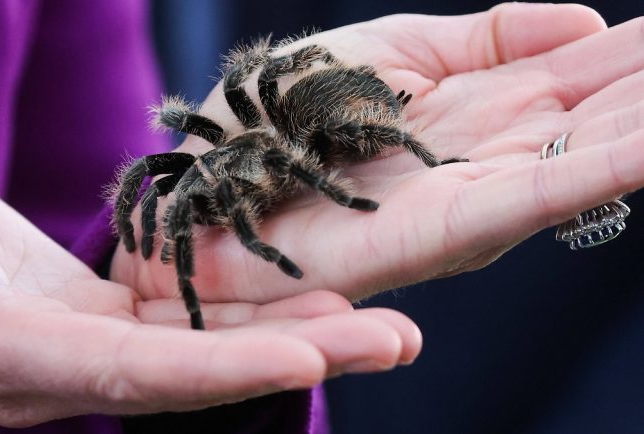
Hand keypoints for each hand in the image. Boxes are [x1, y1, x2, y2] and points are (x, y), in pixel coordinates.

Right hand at [0, 113, 420, 426]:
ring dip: (292, 339)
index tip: (310, 358)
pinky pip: (188, 325)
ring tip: (383, 326)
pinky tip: (312, 301)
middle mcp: (50, 369)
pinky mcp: (96, 320)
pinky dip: (251, 317)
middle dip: (294, 359)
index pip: (127, 370)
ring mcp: (77, 350)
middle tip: (396, 340)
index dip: (219, 369)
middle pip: (190, 375)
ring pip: (202, 353)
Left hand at [111, 3, 643, 302]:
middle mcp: (492, 158)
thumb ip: (488, 35)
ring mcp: (476, 198)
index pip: (584, 76)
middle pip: (604, 120)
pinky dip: (610, 170)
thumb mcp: (393, 51)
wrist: (223, 172)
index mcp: (481, 108)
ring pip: (593, 160)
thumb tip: (585, 17)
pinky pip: (543, 198)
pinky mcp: (448, 233)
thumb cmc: (291, 111)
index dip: (638, 59)